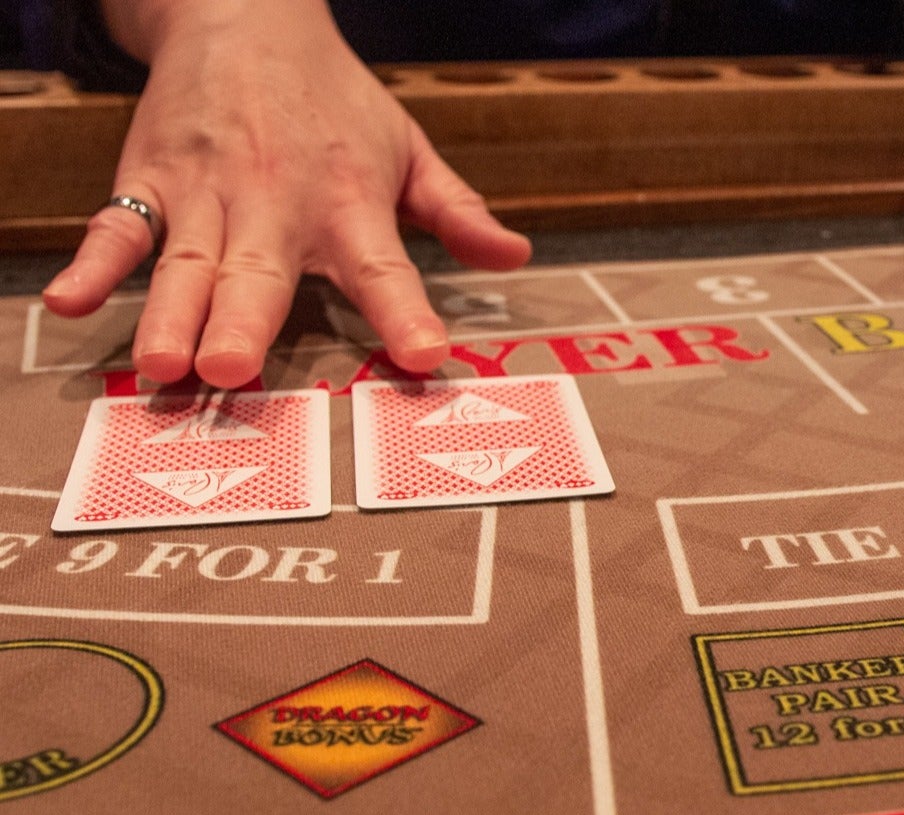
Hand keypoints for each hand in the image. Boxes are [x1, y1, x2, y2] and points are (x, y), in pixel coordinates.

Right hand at [40, 0, 531, 388]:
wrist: (244, 16)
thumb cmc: (334, 102)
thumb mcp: (410, 149)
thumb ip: (458, 211)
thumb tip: (514, 257)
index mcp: (351, 203)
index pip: (385, 268)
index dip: (405, 314)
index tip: (423, 356)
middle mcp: (276, 203)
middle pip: (259, 273)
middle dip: (243, 323)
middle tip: (232, 373)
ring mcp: (205, 194)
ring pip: (186, 264)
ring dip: (172, 314)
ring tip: (164, 365)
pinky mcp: (147, 180)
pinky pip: (116, 228)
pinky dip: (91, 264)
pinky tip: (71, 304)